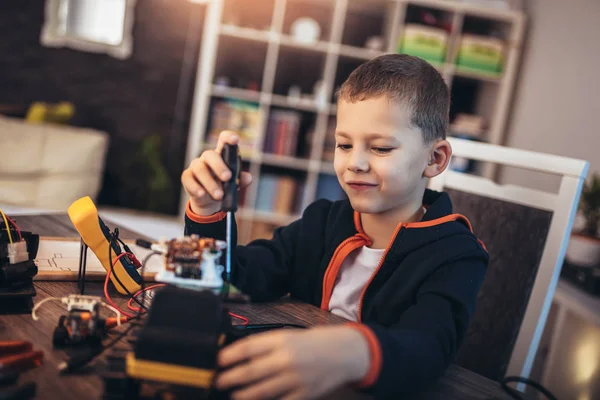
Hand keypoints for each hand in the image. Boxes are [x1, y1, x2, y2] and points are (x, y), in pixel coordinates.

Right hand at [181, 130, 252, 215]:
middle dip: (219, 166)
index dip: (228, 137)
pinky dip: (195, 187)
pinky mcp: (187, 176)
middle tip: (228, 178)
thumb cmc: (224, 186)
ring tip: (219, 196)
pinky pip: (188, 179)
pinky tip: (202, 194)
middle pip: (210, 155)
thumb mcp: (234, 184)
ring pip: (200, 169)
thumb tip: (248, 178)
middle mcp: (207, 157)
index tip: (235, 140)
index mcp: (221, 154)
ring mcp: (195, 166)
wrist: (210, 201)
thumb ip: (241, 180)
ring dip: (210, 183)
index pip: (223, 140)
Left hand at [215, 326, 370, 399]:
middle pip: (251, 371)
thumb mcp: (291, 335)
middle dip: (230, 377)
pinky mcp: (304, 395)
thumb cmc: (315, 342)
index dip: (230, 355)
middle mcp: (287, 359)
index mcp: (283, 340)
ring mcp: (296, 379)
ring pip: (262, 391)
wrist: (346, 353)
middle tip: (218, 381)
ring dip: (243, 394)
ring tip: (233, 394)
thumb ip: (268, 345)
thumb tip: (241, 354)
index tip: (218, 361)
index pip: (249, 347)